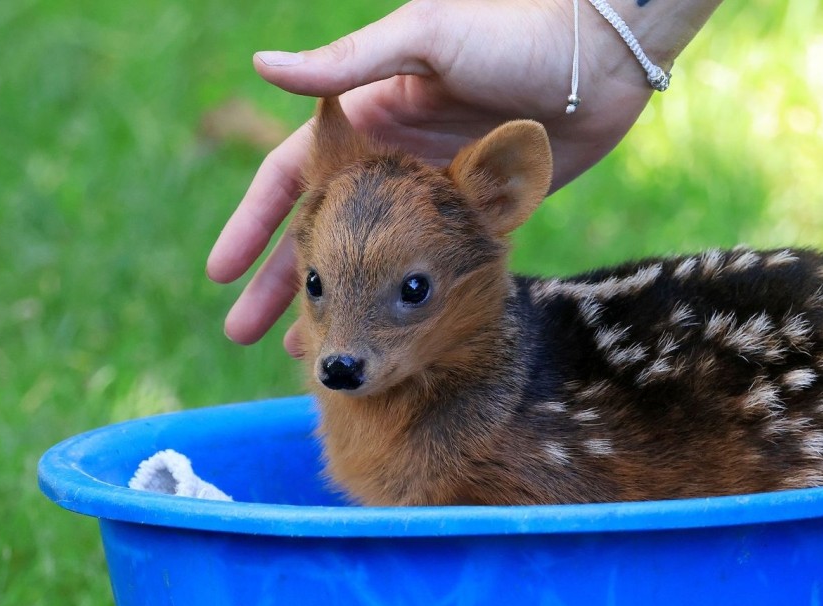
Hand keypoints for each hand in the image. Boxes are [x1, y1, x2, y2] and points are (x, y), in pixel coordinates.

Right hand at [207, 0, 659, 354]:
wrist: (601, 52)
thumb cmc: (512, 30)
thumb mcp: (423, 39)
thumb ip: (347, 63)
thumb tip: (260, 66)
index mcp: (367, 115)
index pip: (292, 179)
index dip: (254, 224)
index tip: (221, 274)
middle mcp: (393, 159)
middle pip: (321, 232)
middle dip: (279, 282)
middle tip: (240, 334)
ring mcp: (435, 193)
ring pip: (368, 263)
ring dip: (335, 307)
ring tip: (300, 356)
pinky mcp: (483, 216)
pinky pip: (430, 272)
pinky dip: (401, 309)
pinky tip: (383, 348)